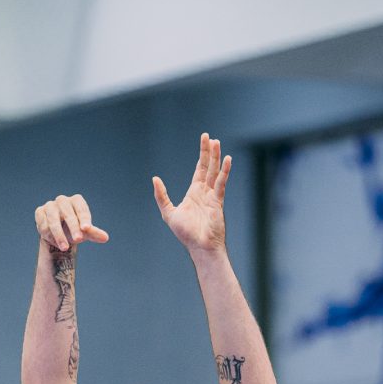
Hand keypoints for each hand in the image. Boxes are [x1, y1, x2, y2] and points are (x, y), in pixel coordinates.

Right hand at [35, 194, 108, 252]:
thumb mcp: (84, 232)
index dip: (84, 218)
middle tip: (78, 240)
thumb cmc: (74, 229)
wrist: (57, 233)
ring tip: (65, 248)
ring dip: (59, 235)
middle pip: (67, 213)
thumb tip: (105, 238)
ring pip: (53, 219)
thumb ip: (93, 233)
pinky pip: (43, 223)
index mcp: (76, 201)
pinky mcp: (40, 212)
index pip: (81, 208)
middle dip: (73, 227)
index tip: (87, 229)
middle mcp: (62, 200)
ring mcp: (50, 206)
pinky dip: (48, 234)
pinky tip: (54, 243)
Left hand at [153, 132, 230, 253]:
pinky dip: (224, 171)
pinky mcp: (218, 202)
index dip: (202, 155)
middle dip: (208, 152)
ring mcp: (212, 196)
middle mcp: (205, 192)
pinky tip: (227, 160)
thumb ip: (162, 196)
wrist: (199, 246)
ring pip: (215, 172)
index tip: (204, 140)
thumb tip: (155, 179)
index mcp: (194, 193)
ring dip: (216, 157)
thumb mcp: (169, 213)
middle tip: (209, 137)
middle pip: (208, 167)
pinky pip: (221, 183)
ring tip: (217, 143)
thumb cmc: (186, 234)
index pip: (200, 169)